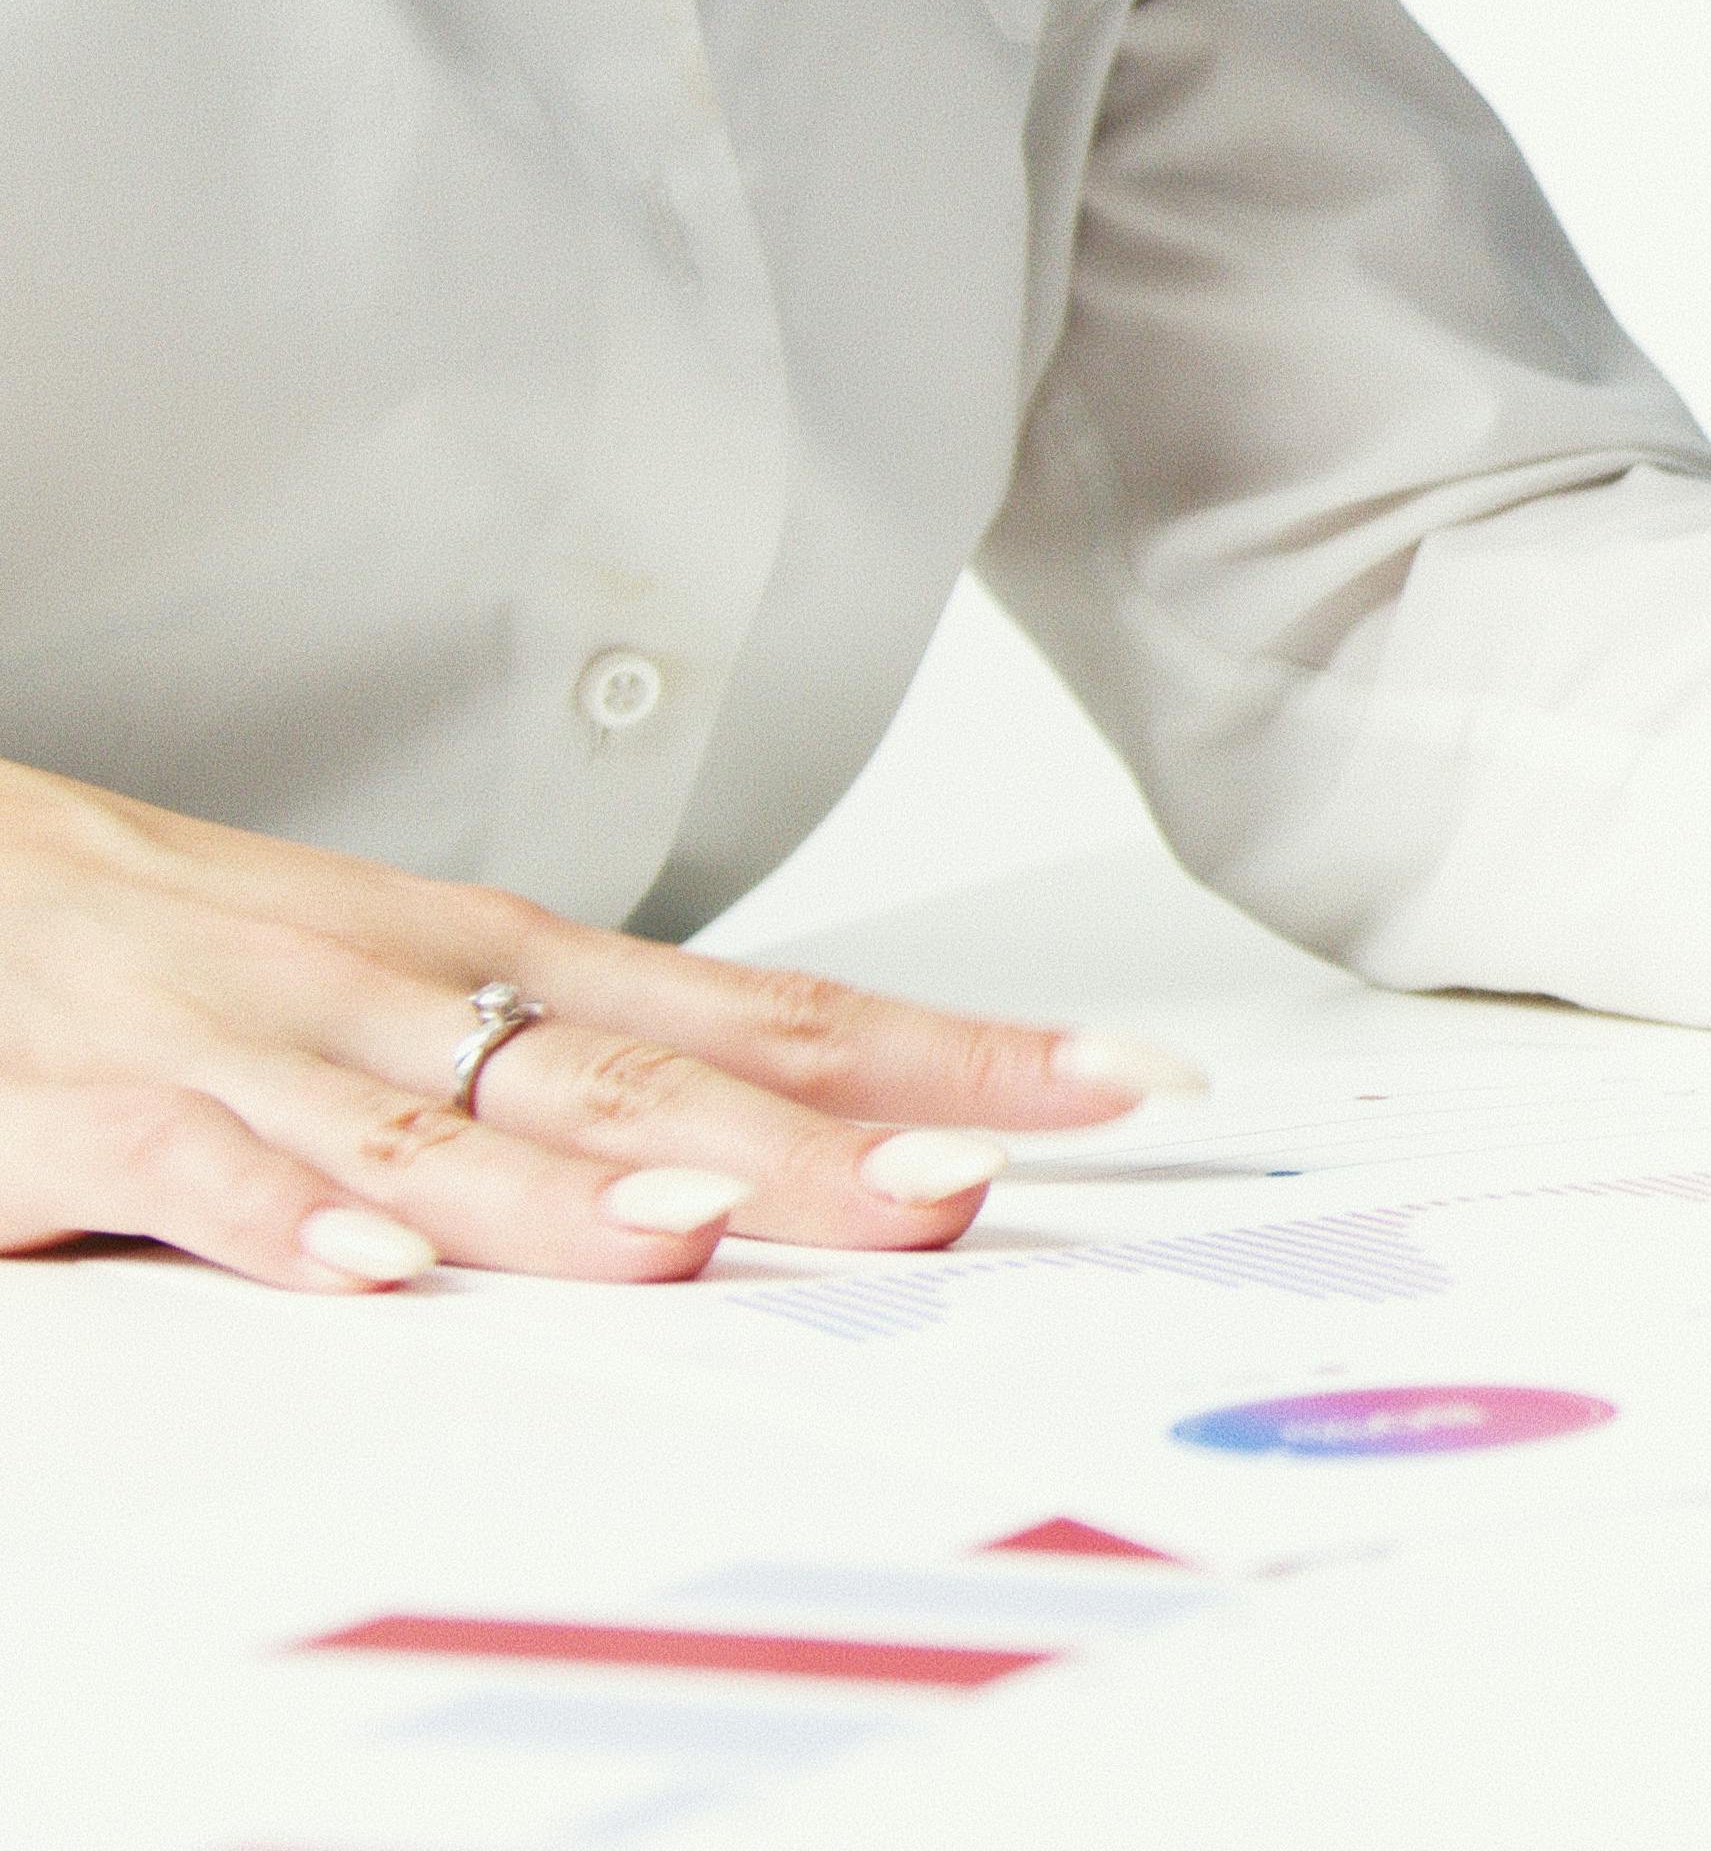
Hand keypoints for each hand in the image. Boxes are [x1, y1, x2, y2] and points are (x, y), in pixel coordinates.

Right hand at [0, 761, 1198, 1291]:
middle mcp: (403, 992)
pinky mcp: (96, 1115)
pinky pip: (205, 1172)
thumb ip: (572, 1077)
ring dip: (577, 1187)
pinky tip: (376, 1270)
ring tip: (707, 1235)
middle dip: (813, 1137)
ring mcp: (254, 1049)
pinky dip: (293, 1221)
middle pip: (646, 1074)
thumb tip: (782, 1145)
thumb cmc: (172, 939)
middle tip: (966, 1183)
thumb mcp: (405, 994)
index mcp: (498, 963)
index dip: (948, 1048)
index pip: (773, 1008)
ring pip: (443, 1125)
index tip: (1111, 1082)